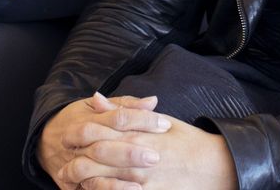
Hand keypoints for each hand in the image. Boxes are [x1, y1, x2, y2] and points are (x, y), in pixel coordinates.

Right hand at [39, 93, 169, 189]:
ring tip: (142, 180)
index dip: (142, 120)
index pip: (117, 117)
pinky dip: (110, 189)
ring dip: (118, 174)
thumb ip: (125, 105)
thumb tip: (153, 102)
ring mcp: (72, 161)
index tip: (164, 125)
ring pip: (92, 167)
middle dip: (130, 150)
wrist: (45, 141)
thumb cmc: (79, 120)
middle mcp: (77, 140)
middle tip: (156, 155)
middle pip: (103, 143)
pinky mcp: (70, 181)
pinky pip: (90, 186)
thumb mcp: (97, 107)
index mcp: (87, 118)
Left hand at [78, 120, 234, 189]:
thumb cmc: (187, 141)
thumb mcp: (158, 120)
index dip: (78, 136)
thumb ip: (124, 110)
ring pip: (101, 182)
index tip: (67, 138)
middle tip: (64, 165)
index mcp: (137, 134)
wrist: (215, 167)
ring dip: (84, 183)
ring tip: (74, 182)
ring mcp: (141, 180)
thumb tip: (96, 98)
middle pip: (94, 160)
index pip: (98, 132)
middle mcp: (136, 157)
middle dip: (74, 163)